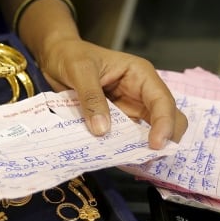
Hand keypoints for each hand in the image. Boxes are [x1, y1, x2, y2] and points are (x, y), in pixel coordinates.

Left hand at [36, 38, 187, 148]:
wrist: (54, 57)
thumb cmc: (70, 56)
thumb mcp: (80, 71)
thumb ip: (91, 98)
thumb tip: (103, 130)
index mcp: (140, 75)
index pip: (162, 101)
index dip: (164, 124)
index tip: (156, 145)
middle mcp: (140, 93)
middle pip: (165, 119)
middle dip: (164, 139)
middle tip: (149, 159)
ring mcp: (128, 108)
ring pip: (146, 132)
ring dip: (142, 148)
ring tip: (132, 164)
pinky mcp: (115, 120)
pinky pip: (124, 138)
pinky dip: (123, 150)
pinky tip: (117, 161)